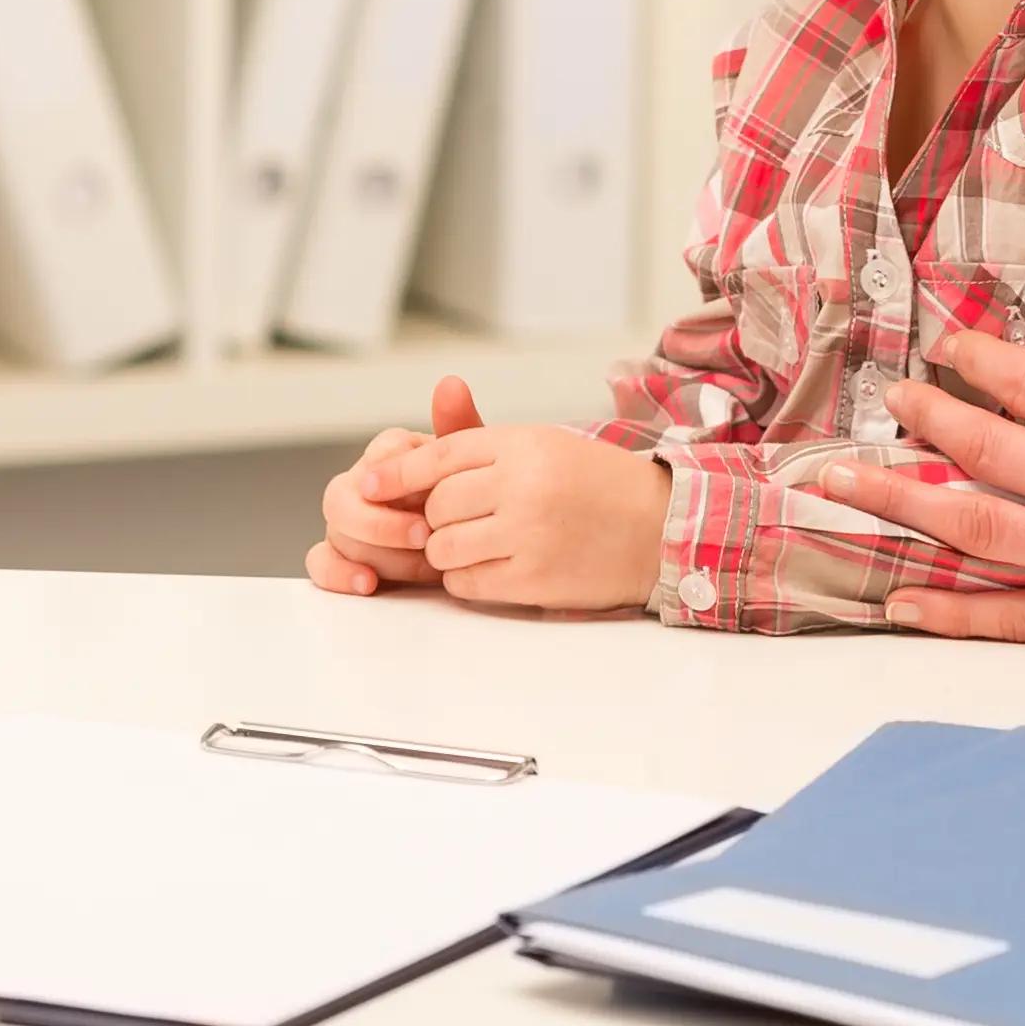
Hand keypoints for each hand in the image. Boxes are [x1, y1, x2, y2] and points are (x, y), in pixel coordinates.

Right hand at [306, 376, 486, 596]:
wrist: (480, 537)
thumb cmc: (472, 494)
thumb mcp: (474, 463)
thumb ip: (460, 427)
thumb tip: (450, 383)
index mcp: (389, 454)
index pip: (375, 458)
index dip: (395, 481)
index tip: (427, 503)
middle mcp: (361, 484)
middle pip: (340, 498)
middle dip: (381, 524)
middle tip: (424, 537)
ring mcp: (348, 522)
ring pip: (335, 533)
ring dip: (380, 554)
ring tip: (425, 567)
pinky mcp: (344, 557)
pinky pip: (320, 562)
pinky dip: (338, 574)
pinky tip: (367, 583)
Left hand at [377, 420, 664, 613]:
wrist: (657, 526)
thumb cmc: (593, 482)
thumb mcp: (541, 444)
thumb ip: (476, 442)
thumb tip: (403, 453)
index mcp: (523, 443)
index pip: (440, 455)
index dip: (398, 472)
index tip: (367, 484)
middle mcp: (523, 485)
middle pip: (437, 505)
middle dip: (436, 517)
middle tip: (459, 521)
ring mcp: (528, 534)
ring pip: (444, 547)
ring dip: (447, 550)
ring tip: (478, 544)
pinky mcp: (533, 579)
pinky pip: (467, 583)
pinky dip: (468, 578)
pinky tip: (494, 566)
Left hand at [830, 257, 1024, 649]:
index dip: (975, 361)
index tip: (943, 347)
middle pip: (985, 453)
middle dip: (924, 423)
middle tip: (883, 406)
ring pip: (981, 532)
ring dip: (904, 507)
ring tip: (842, 488)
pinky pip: (1023, 619)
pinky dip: (958, 613)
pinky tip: (905, 601)